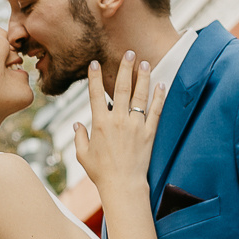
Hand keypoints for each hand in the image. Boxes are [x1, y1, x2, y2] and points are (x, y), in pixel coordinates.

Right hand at [72, 51, 166, 195]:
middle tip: (129, 53)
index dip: (95, 77)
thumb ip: (79, 137)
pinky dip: (159, 97)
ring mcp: (135, 125)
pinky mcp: (149, 133)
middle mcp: (118, 120)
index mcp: (99, 124)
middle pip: (122, 88)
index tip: (95, 63)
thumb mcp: (82, 155)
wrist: (123, 185)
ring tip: (145, 63)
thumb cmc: (100, 172)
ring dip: (143, 77)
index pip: (96, 94)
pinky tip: (161, 85)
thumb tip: (77, 125)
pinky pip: (155, 111)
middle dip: (125, 68)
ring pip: (140, 96)